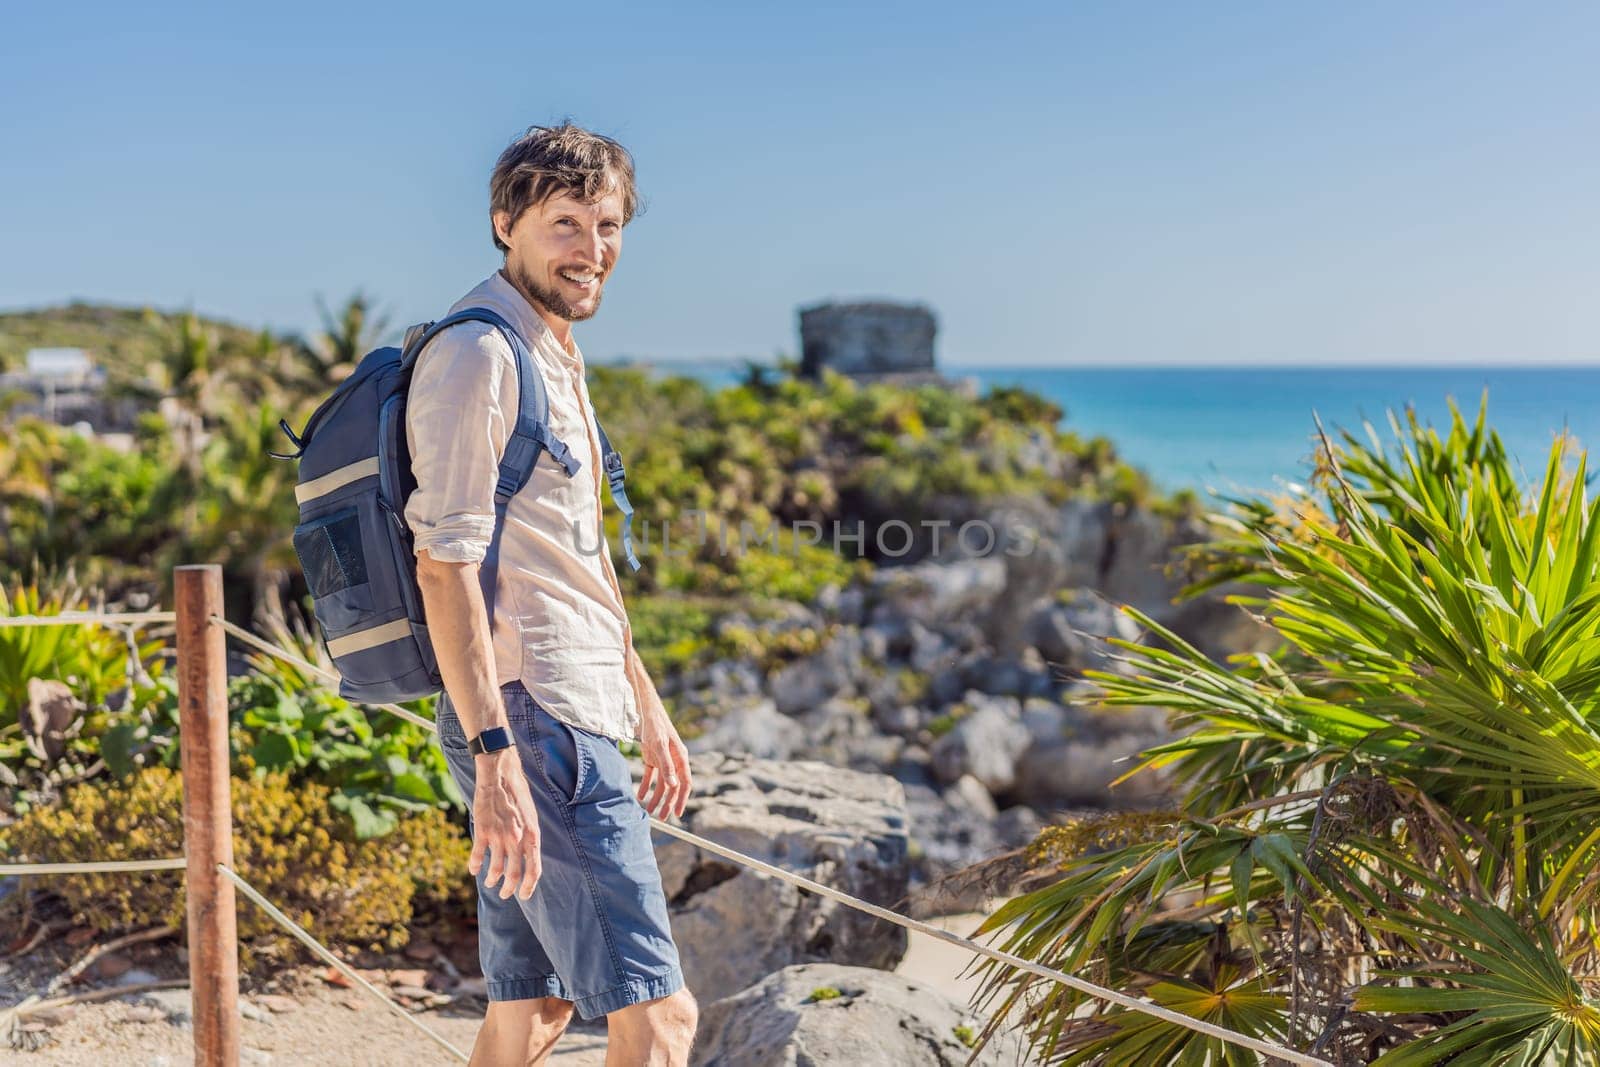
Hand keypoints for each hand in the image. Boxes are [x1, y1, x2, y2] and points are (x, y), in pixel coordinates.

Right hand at [471, 748, 541, 899]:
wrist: (500, 775)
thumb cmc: (518, 795)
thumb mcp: (531, 816)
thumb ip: (529, 837)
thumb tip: (528, 857)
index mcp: (532, 835)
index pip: (534, 869)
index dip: (529, 886)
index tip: (523, 895)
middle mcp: (517, 839)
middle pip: (514, 874)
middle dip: (509, 889)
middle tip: (505, 894)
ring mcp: (500, 836)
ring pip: (495, 869)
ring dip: (492, 880)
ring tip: (490, 882)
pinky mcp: (483, 831)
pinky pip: (478, 856)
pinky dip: (475, 866)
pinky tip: (474, 870)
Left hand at [635, 706, 691, 819]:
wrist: (644, 710)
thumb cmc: (655, 725)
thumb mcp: (659, 746)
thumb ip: (667, 766)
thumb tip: (673, 786)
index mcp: (681, 758)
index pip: (685, 783)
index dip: (682, 799)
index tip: (677, 813)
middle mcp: (674, 760)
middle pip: (673, 786)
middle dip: (668, 802)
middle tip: (663, 818)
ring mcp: (663, 759)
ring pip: (662, 783)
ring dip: (656, 797)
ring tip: (649, 811)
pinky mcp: (652, 757)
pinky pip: (651, 776)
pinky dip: (646, 786)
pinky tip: (640, 796)